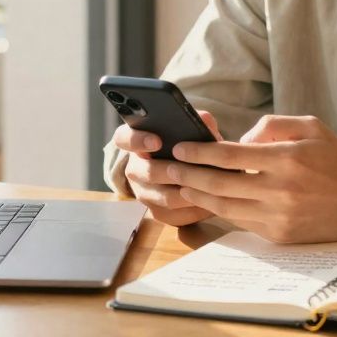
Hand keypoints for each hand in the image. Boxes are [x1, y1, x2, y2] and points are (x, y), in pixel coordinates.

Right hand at [114, 111, 221, 226]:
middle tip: (192, 168)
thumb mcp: (185, 127)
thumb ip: (194, 121)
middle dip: (172, 171)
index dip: (138, 140)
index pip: (124, 139)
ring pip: (163, 197)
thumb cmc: (181, 143)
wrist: (177, 168)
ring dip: (187, 192)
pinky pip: (174, 215)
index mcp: (135, 142)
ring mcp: (143, 193)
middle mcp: (134, 168)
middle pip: (147, 172)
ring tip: (209, 186)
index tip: (157, 141)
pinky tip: (212, 202)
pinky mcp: (156, 211)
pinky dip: (194, 210)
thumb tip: (205, 122)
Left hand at [167, 115, 336, 242]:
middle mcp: (280, 191)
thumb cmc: (336, 158)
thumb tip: (240, 140)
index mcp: (286, 159)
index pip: (231, 156)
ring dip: (199, 196)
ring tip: (181, 185)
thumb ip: (271, 126)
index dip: (201, 152)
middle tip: (168, 168)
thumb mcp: (309, 127)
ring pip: (226, 207)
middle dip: (188, 175)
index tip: (181, 148)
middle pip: (220, 185)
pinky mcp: (281, 236)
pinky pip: (242, 222)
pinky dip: (223, 210)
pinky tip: (209, 200)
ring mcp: (280, 217)